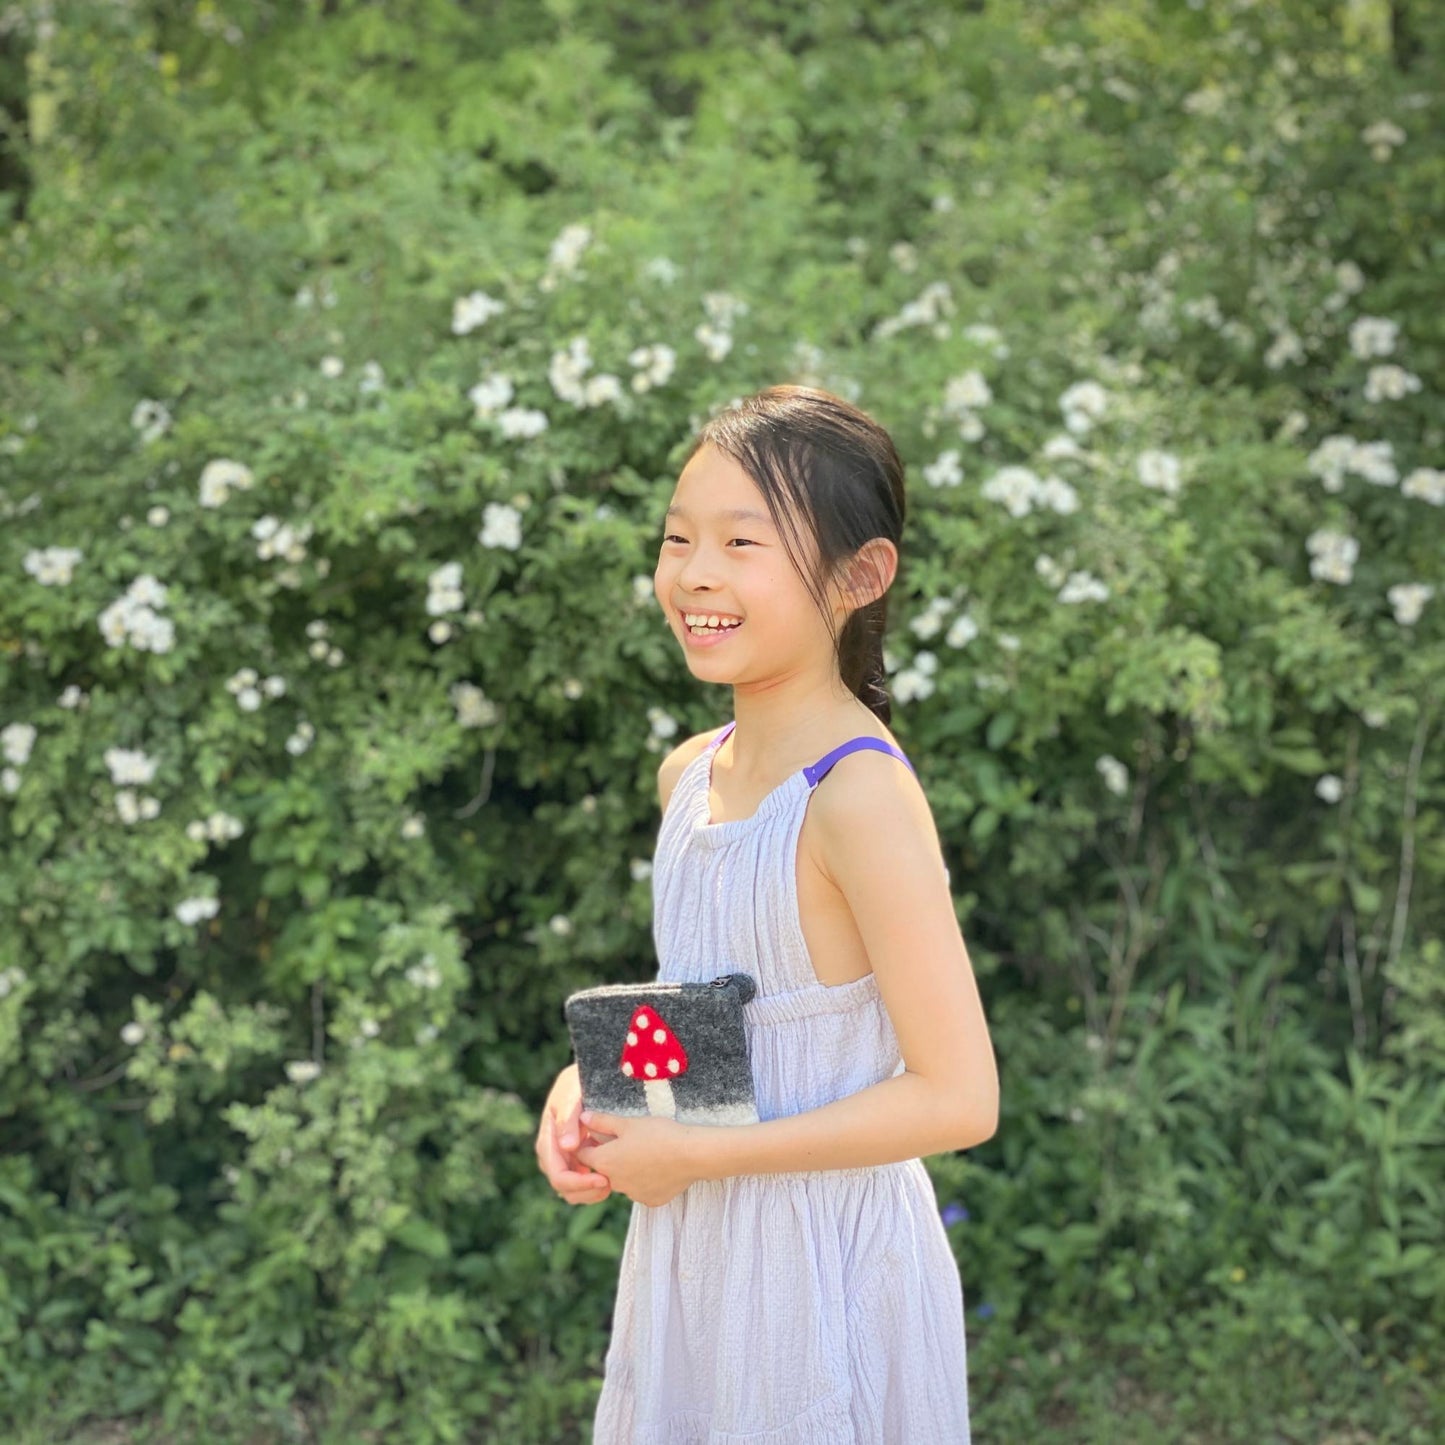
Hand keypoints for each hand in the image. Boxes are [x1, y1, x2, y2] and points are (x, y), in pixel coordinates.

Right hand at [535, 1063, 611, 1205]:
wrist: (582, 1079)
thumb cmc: (576, 1084)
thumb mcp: (571, 1095)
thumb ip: (569, 1119)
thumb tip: (567, 1147)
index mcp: (547, 1140)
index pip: (558, 1174)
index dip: (579, 1183)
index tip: (603, 1179)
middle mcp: (551, 1154)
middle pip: (563, 1187)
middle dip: (586, 1191)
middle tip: (610, 1184)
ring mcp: (562, 1159)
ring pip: (571, 1191)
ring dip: (590, 1193)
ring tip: (611, 1183)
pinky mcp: (575, 1160)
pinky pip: (581, 1182)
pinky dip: (593, 1186)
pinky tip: (610, 1178)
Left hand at [574, 1110, 695, 1207]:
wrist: (690, 1155)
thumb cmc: (658, 1134)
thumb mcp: (628, 1123)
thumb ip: (602, 1122)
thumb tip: (582, 1118)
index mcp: (604, 1161)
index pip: (583, 1155)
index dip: (588, 1143)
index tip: (599, 1134)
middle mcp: (614, 1183)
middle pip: (603, 1169)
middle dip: (610, 1157)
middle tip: (627, 1140)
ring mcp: (632, 1194)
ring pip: (623, 1180)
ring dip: (627, 1169)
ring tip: (645, 1151)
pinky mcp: (650, 1201)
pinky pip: (641, 1189)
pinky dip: (645, 1180)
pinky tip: (658, 1166)